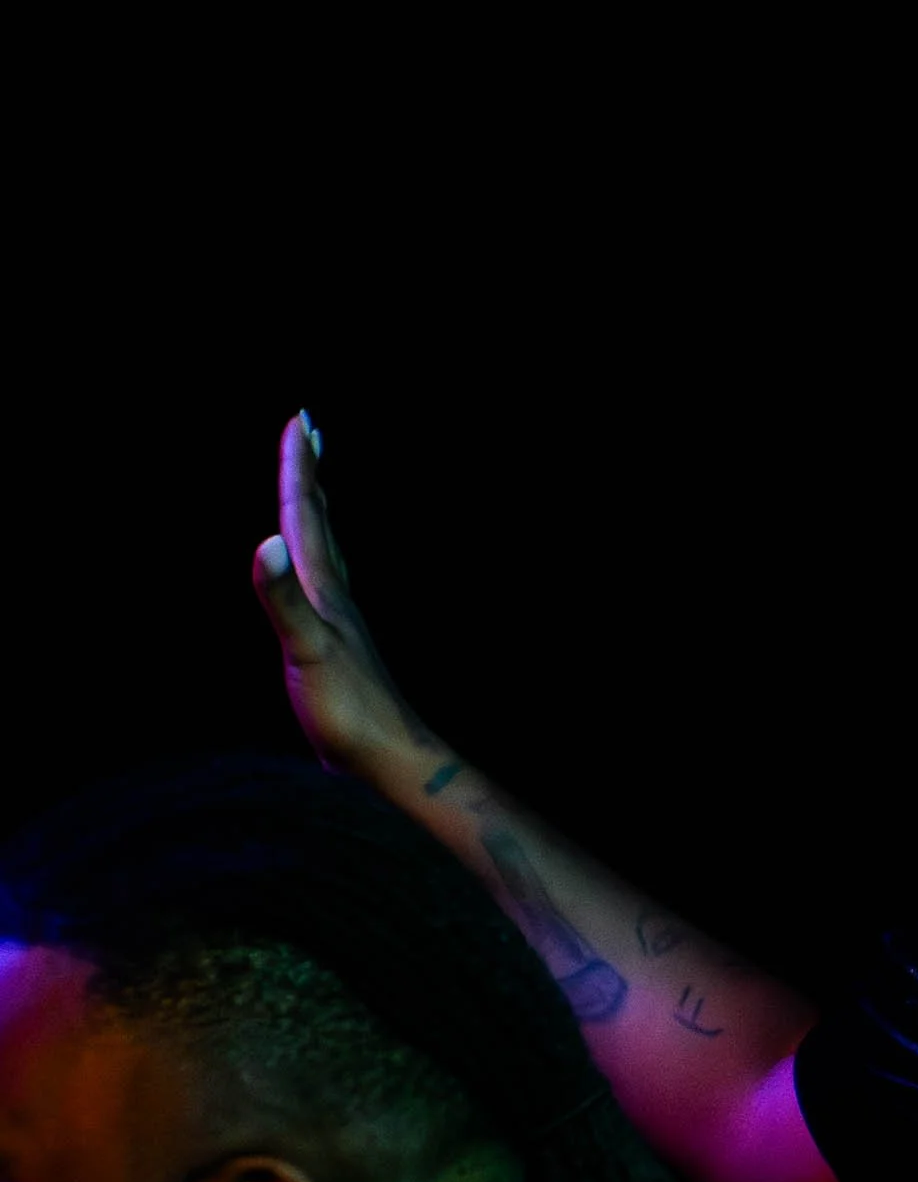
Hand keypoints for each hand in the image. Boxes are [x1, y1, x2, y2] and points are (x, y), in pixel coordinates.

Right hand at [252, 410, 435, 778]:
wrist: (389, 760)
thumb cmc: (349, 713)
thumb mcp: (307, 653)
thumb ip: (282, 601)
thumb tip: (265, 543)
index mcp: (324, 592)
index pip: (306, 518)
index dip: (299, 470)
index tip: (298, 421)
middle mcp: (336, 599)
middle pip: (321, 525)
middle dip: (308, 478)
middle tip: (307, 432)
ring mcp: (340, 624)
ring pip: (325, 554)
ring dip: (315, 517)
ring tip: (310, 495)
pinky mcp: (338, 651)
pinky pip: (320, 590)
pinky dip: (312, 568)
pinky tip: (312, 583)